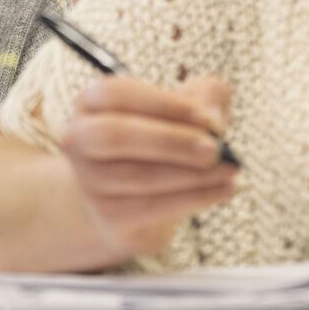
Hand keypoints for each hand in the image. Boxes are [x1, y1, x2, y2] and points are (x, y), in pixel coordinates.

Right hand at [59, 76, 237, 258]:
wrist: (130, 200)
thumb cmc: (157, 143)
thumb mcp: (180, 110)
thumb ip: (203, 98)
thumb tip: (211, 119)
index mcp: (90, 103)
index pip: (116, 95)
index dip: (163, 104)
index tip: (208, 118)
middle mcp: (78, 139)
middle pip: (114, 135)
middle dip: (169, 141)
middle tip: (215, 149)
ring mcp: (89, 181)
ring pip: (138, 176)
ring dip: (192, 174)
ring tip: (230, 169)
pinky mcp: (108, 215)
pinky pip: (153, 207)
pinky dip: (195, 198)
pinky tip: (224, 190)